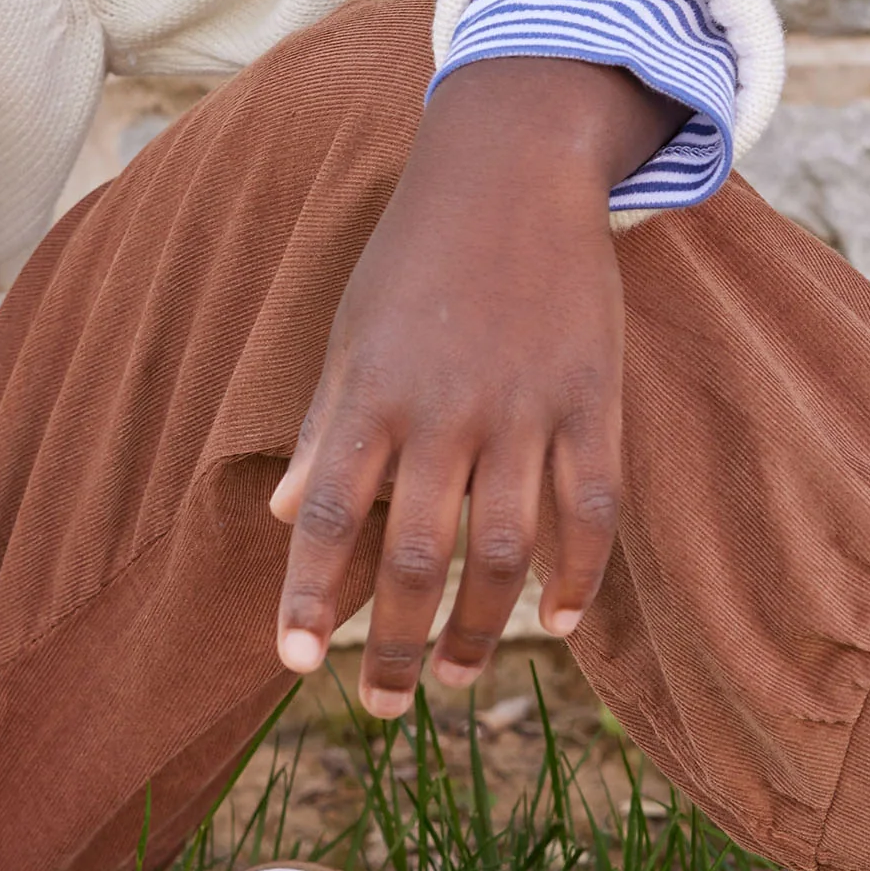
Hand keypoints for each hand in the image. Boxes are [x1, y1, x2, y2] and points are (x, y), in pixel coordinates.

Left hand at [269, 56, 684, 716]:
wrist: (512, 166)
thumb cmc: (416, 254)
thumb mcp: (350, 331)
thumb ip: (325, 427)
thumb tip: (278, 517)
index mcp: (370, 393)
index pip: (325, 516)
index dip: (307, 597)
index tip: (292, 662)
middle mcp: (443, 409)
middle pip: (414, 555)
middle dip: (393, 644)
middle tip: (384, 705)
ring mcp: (524, 406)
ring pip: (502, 551)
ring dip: (478, 630)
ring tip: (455, 678)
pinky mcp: (591, 397)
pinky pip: (590, 507)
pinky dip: (577, 576)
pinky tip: (557, 623)